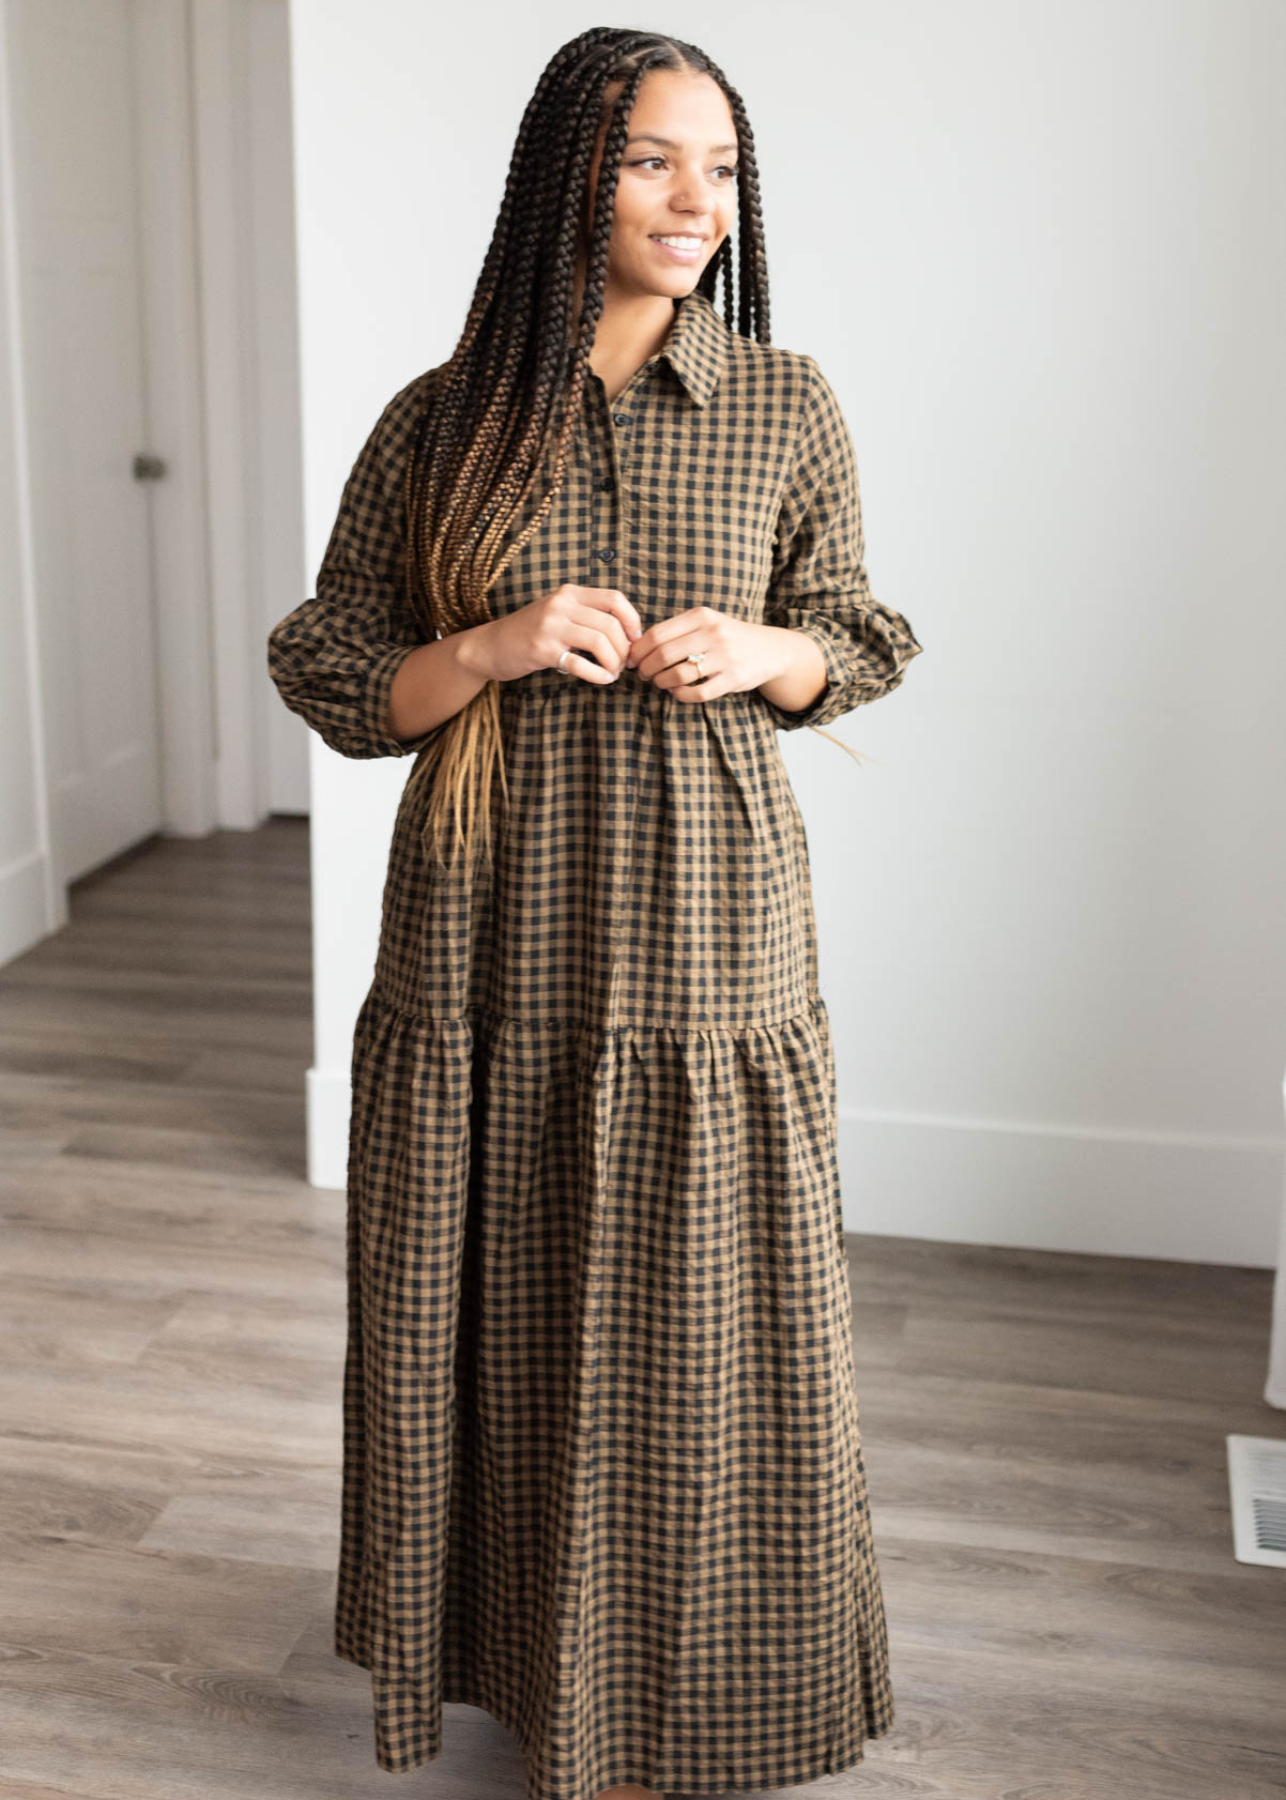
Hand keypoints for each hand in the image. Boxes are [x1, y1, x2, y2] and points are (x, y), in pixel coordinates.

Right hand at [466, 584, 642, 684]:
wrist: (490, 646)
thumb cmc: (531, 633)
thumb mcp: (558, 613)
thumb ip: (587, 615)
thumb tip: (628, 632)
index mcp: (569, 593)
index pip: (615, 599)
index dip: (632, 621)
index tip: (635, 640)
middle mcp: (560, 605)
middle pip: (610, 625)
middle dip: (624, 649)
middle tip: (624, 664)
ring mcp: (550, 626)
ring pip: (600, 642)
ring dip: (614, 663)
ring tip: (613, 672)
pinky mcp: (541, 650)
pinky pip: (581, 664)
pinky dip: (599, 676)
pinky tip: (603, 680)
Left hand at [625, 607, 791, 702]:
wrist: (770, 650)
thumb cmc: (728, 638)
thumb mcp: (706, 623)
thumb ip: (677, 631)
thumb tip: (637, 648)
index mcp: (702, 616)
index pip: (657, 634)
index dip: (638, 651)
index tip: (632, 660)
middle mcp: (713, 633)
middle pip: (663, 654)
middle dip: (646, 668)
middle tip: (643, 674)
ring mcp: (725, 656)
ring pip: (678, 674)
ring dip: (661, 682)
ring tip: (659, 683)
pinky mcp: (733, 678)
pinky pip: (697, 693)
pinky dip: (680, 695)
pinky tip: (677, 692)